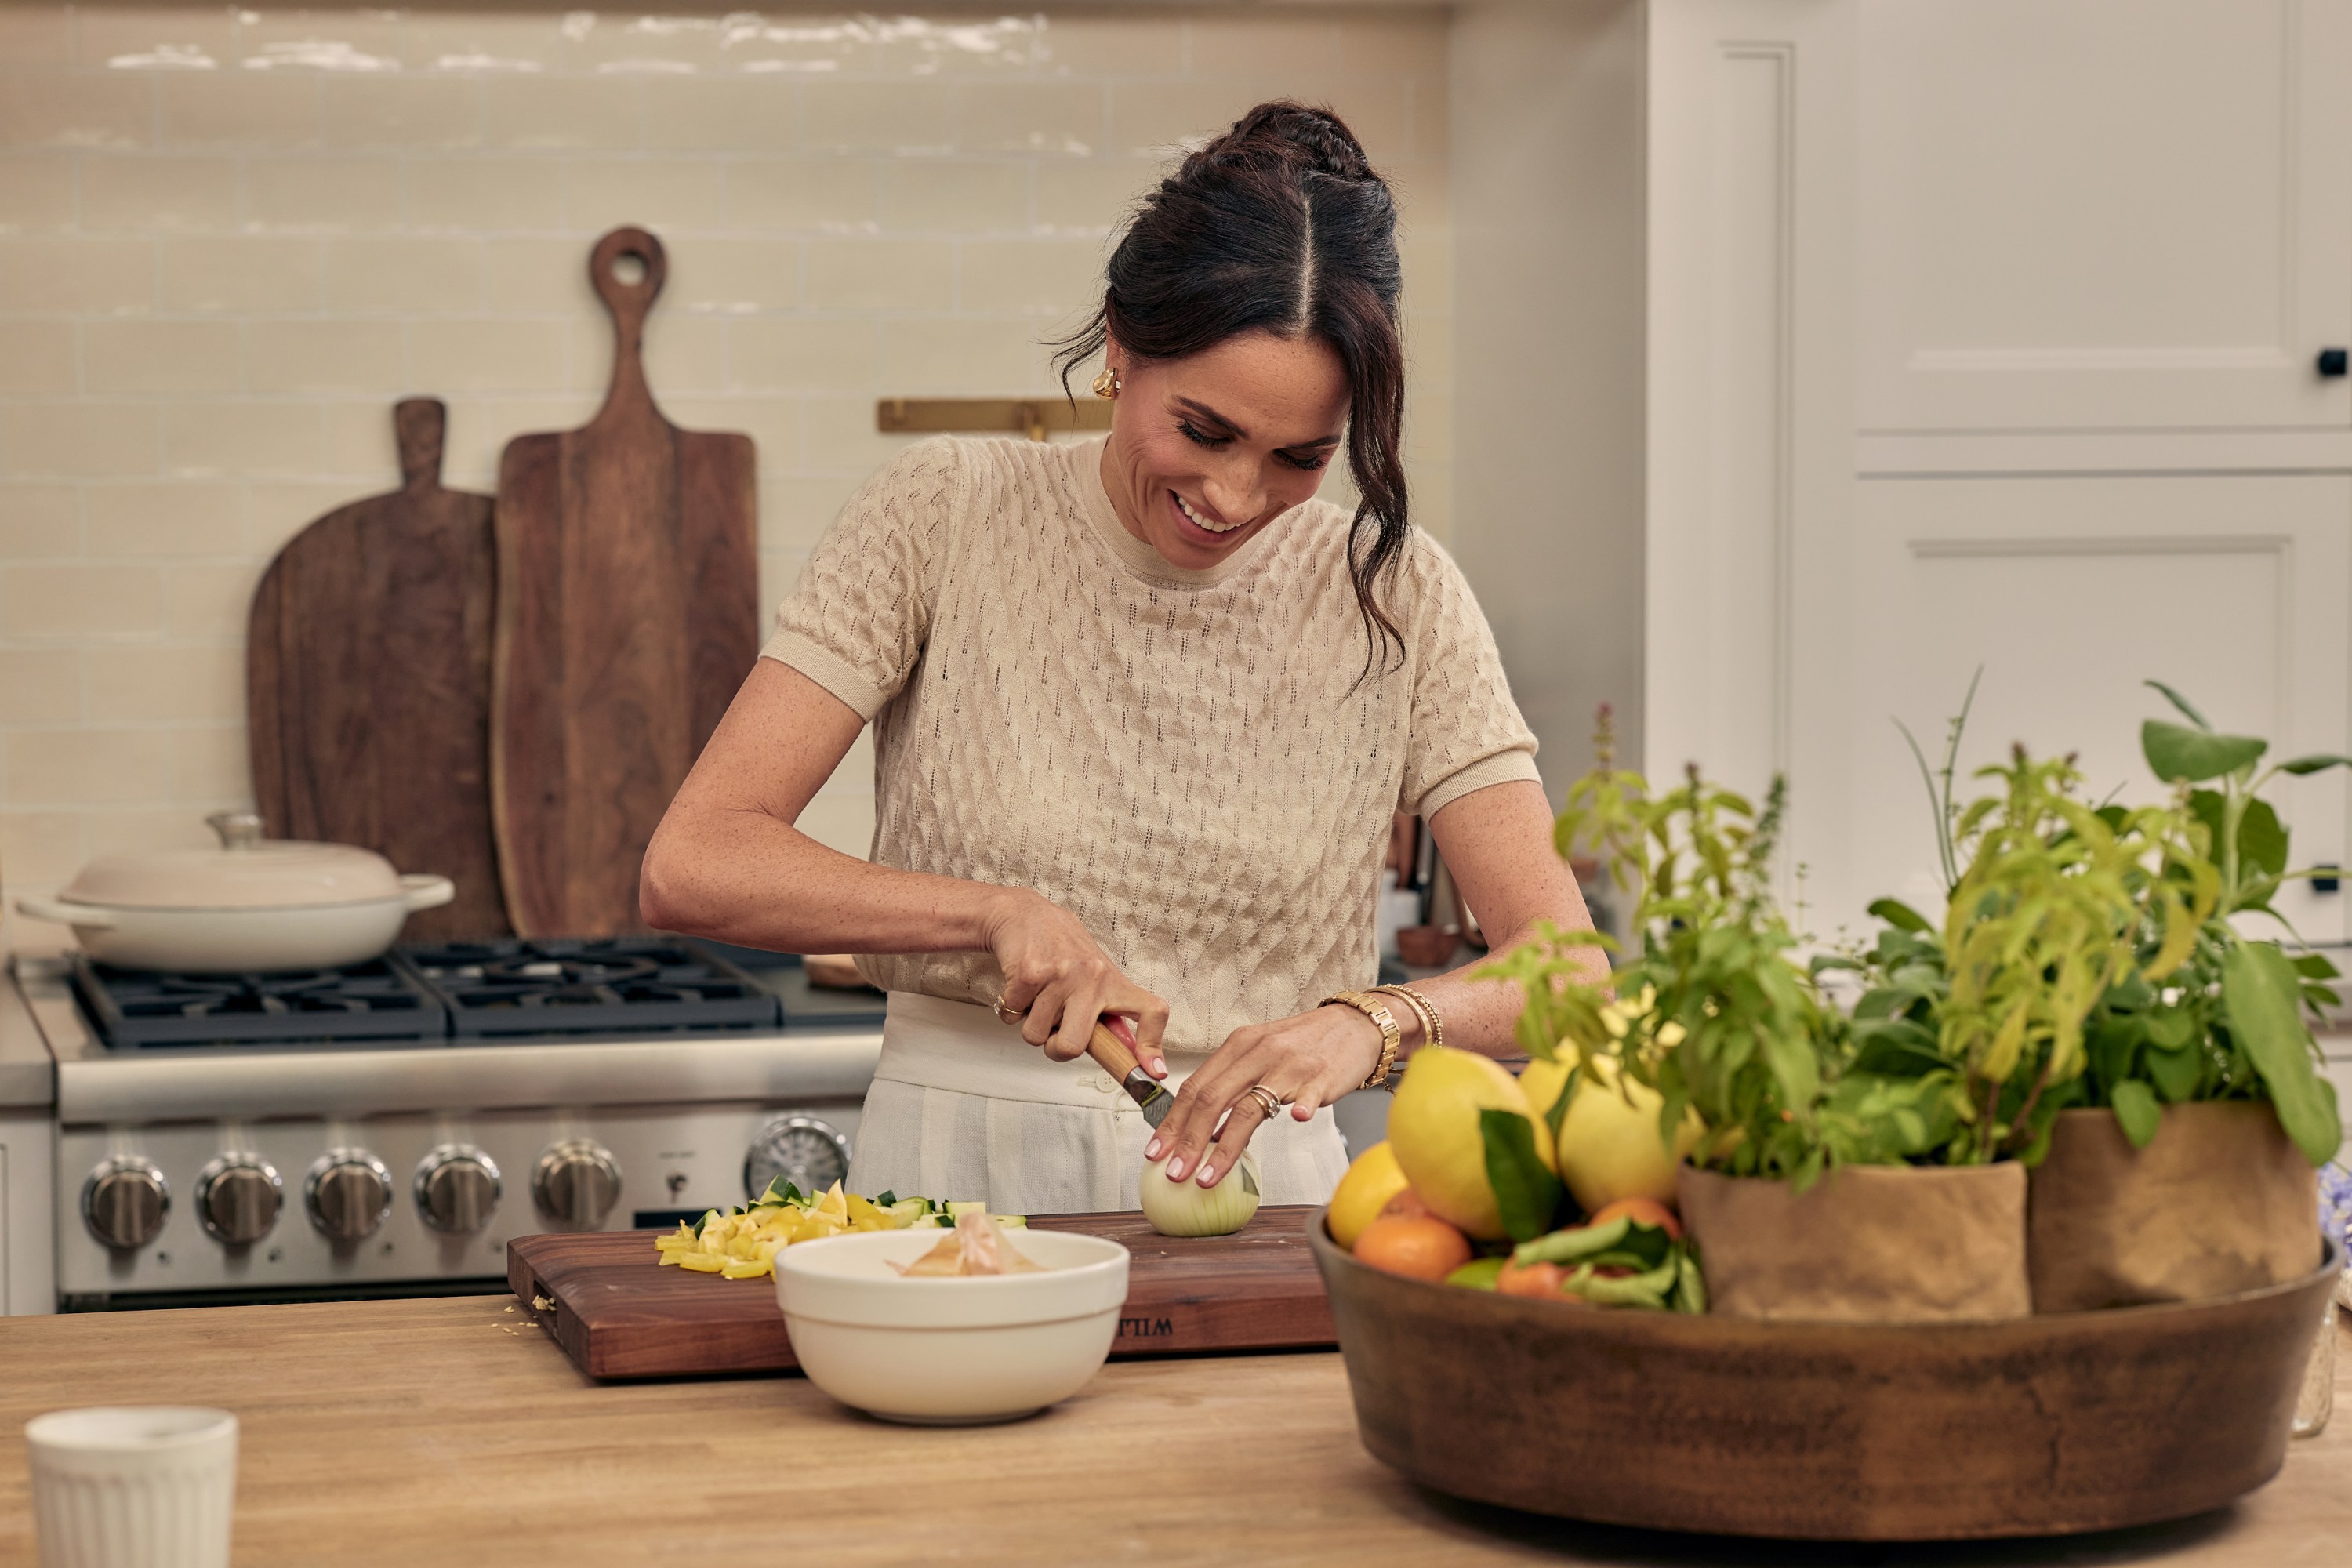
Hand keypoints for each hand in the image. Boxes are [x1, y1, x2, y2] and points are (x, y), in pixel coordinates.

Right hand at [981, 888, 1169, 1073]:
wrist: (1023, 914)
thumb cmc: (1061, 948)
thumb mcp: (1094, 972)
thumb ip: (1108, 1010)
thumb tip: (1129, 1050)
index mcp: (1113, 981)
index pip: (1151, 1010)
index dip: (1153, 1044)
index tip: (1152, 1070)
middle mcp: (1091, 977)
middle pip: (1072, 1046)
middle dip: (1055, 1049)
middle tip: (1053, 1032)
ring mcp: (1059, 976)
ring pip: (1035, 1035)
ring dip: (1030, 1023)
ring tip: (1038, 996)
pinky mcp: (1028, 974)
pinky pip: (1012, 1015)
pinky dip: (1011, 1007)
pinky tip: (1022, 985)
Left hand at [1145, 1005, 1383, 1187]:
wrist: (1353, 1026)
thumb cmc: (1304, 1045)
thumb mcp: (1260, 1054)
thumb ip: (1233, 1087)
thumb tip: (1205, 1131)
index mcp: (1239, 1046)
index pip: (1194, 1086)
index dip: (1171, 1121)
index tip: (1155, 1151)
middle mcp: (1259, 1053)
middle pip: (1212, 1099)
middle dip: (1187, 1141)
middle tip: (1173, 1172)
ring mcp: (1290, 1066)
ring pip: (1249, 1108)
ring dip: (1223, 1147)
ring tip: (1206, 1176)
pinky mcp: (1322, 1077)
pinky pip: (1307, 1094)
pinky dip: (1300, 1107)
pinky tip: (1295, 1120)